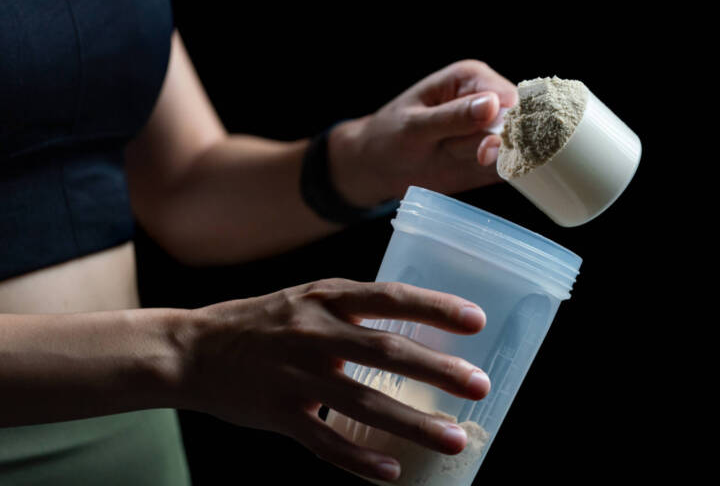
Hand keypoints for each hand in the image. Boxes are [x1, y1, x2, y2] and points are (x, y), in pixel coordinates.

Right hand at [178, 278, 490, 481]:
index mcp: (326, 297)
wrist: (193, 349)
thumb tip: (415, 325)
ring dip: (412, 423)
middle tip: (479, 385)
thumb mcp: (307, 299)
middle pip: (384, 351)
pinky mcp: (277, 413)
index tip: (477, 319)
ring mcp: (294, 375)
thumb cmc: (263, 322)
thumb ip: (354, 310)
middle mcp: (313, 332)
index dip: (434, 307)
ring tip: (455, 438)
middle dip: (436, 370)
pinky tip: (393, 471)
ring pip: (362, 402)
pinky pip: (324, 442)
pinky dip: (360, 459)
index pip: (389, 297)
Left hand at [328, 59, 517, 206]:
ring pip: (512, 150)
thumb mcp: (415, 127)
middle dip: (492, 145)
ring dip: (483, 161)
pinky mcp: (493, 158)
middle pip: (515, 125)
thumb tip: (493, 104)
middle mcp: (488, 101)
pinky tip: (470, 170)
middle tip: (458, 151)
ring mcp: (492, 131)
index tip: (487, 143)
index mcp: (471, 78)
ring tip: (448, 153)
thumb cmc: (389, 136)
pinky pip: (510, 168)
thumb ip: (453, 117)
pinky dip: (497, 174)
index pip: (509, 97)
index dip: (506, 121)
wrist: (378, 166)